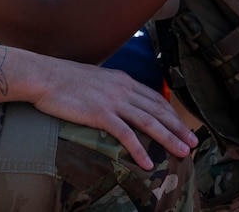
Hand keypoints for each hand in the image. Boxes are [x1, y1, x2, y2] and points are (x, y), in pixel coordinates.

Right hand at [30, 59, 196, 169]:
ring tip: (182, 152)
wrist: (44, 75)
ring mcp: (113, 101)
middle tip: (193, 142)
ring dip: (169, 139)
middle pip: (158, 110)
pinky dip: (139, 150)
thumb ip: (111, 88)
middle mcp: (123, 88)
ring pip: (149, 122)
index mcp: (122, 79)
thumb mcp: (95, 78)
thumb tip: (120, 101)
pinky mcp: (100, 114)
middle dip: (178, 127)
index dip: (172, 113)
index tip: (183, 126)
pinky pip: (125, 135)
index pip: (155, 98)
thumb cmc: (64, 79)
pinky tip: (148, 163)